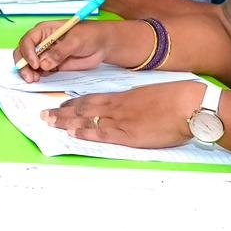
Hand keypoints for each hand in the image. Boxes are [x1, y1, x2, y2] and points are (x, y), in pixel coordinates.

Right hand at [14, 19, 111, 81]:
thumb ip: (59, 52)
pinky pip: (40, 71)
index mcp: (44, 30)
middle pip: (24, 52)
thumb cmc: (89, 35)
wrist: (102, 45)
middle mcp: (42, 42)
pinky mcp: (53, 65)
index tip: (35, 64)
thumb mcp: (75, 41)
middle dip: (23, 64)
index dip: (28, 52)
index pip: (28, 40)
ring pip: (30, 63)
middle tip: (29, 76)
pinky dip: (38, 76)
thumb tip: (44, 63)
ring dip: (29, 72)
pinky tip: (40, 79)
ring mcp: (46, 54)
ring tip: (34, 80)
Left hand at [40, 82, 205, 148]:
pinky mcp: (129, 135)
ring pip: (87, 120)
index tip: (60, 105)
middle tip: (44, 114)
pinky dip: (86, 133)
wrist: (187, 106)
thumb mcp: (148, 96)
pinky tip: (73, 133)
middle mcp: (116, 107)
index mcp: (122, 97)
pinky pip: (102, 134)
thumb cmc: (174, 99)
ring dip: (66, 122)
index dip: (74, 103)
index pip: (91, 99)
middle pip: (83, 109)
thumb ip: (134, 102)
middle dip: (62, 112)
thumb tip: (128, 108)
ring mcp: (121, 121)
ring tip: (49, 122)